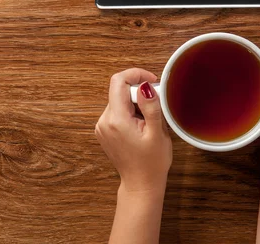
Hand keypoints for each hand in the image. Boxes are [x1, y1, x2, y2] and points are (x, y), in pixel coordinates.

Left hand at [95, 68, 171, 193]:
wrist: (141, 184)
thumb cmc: (152, 162)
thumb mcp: (157, 133)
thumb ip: (151, 107)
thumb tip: (144, 86)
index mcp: (116, 119)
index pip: (118, 81)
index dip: (136, 74)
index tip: (152, 81)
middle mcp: (104, 121)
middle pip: (118, 90)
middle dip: (138, 92)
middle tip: (155, 107)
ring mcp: (102, 126)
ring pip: (118, 100)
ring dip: (135, 103)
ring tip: (148, 122)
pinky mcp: (104, 130)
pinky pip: (116, 111)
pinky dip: (129, 112)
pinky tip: (140, 126)